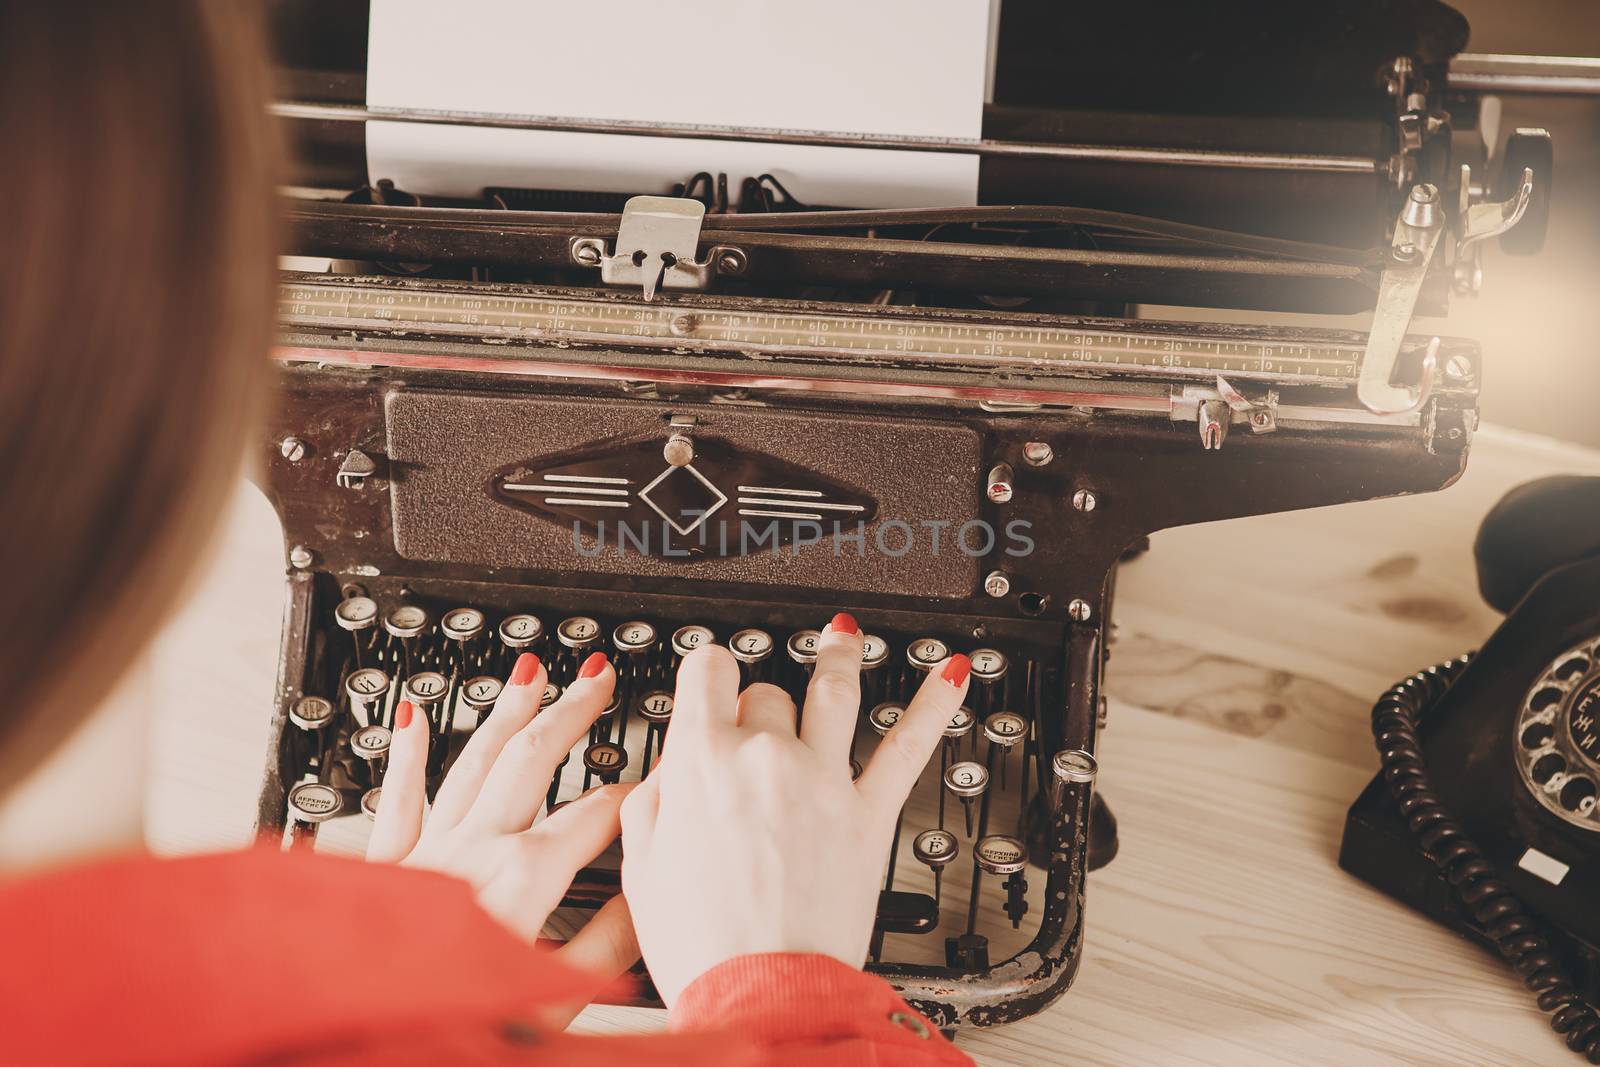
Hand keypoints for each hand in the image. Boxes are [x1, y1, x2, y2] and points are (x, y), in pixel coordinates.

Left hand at [367, 650, 639, 1014]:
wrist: (359, 1036)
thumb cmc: (455, 1023)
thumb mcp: (556, 998)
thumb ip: (609, 943)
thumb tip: (649, 900)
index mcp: (525, 877)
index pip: (597, 814)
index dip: (636, 790)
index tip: (660, 774)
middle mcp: (475, 849)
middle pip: (533, 759)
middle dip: (571, 712)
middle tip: (597, 677)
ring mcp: (427, 852)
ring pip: (472, 763)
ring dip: (504, 713)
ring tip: (528, 673)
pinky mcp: (383, 868)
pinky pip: (398, 799)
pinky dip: (407, 755)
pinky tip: (412, 715)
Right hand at [620, 614, 970, 1006]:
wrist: (764, 992)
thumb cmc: (704, 944)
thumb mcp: (642, 867)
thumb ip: (651, 802)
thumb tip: (669, 772)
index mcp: (701, 761)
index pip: (707, 671)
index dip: (708, 671)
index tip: (712, 676)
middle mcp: (764, 755)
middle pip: (766, 694)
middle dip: (758, 706)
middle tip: (758, 726)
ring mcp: (822, 779)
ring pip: (835, 691)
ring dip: (840, 658)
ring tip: (845, 639)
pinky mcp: (869, 812)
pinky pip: (909, 744)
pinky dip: (933, 703)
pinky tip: (950, 673)